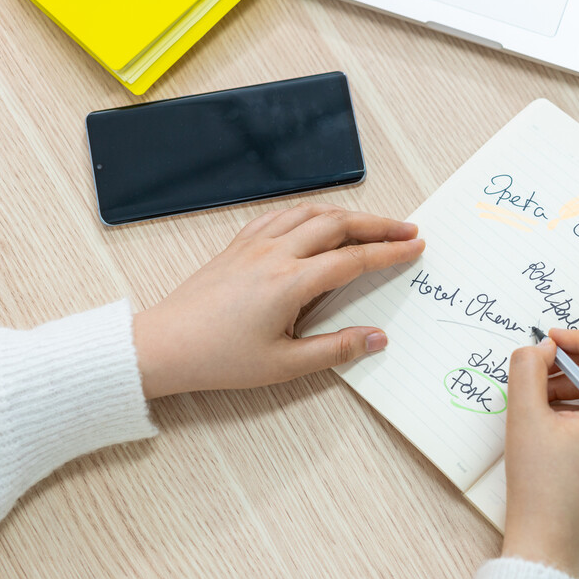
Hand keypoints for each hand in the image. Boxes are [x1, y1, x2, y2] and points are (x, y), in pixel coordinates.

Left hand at [133, 204, 424, 398]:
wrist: (164, 345)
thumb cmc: (219, 358)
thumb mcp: (284, 365)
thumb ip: (336, 349)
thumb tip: (377, 338)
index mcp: (290, 283)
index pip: (354, 259)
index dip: (389, 252)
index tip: (415, 247)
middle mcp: (275, 254)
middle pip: (338, 225)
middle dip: (378, 224)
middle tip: (406, 229)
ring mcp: (254, 245)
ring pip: (310, 213)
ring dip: (347, 214)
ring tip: (371, 222)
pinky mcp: (238, 245)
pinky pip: (281, 216)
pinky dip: (310, 213)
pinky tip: (317, 220)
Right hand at [501, 328, 578, 578]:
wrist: (549, 543)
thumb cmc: (539, 487)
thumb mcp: (524, 418)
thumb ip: (528, 368)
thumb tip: (543, 347)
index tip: (549, 344)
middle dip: (578, 358)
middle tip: (541, 367)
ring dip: (578, 380)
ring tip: (540, 396)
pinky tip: (552, 418)